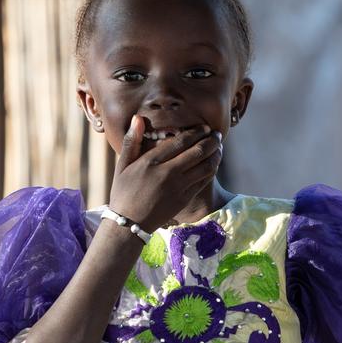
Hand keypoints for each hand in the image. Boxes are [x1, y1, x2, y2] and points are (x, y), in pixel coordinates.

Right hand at [108, 115, 222, 229]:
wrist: (129, 224)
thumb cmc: (123, 192)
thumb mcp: (122, 165)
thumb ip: (131, 141)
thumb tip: (138, 118)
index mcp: (151, 162)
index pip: (180, 141)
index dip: (196, 132)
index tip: (204, 127)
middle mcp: (167, 173)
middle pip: (198, 152)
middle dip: (211, 140)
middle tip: (216, 134)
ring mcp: (179, 187)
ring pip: (206, 166)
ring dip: (216, 154)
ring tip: (219, 147)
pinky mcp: (185, 199)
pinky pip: (204, 181)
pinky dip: (212, 169)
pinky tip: (213, 163)